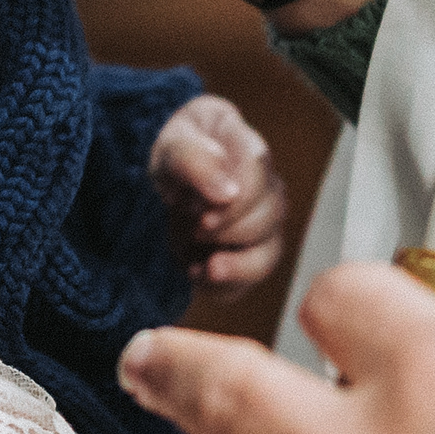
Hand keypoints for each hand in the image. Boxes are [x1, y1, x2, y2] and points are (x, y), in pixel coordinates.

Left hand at [148, 93, 287, 292]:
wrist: (163, 181)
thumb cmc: (173, 157)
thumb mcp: (170, 149)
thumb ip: (196, 161)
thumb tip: (228, 193)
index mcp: (246, 148)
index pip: (258, 169)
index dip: (233, 199)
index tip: (197, 213)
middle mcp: (267, 187)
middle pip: (271, 215)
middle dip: (229, 231)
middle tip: (193, 230)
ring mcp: (265, 223)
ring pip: (269, 254)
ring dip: (234, 266)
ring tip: (202, 267)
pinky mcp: (252, 253)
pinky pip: (250, 280)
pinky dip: (224, 286)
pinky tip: (197, 273)